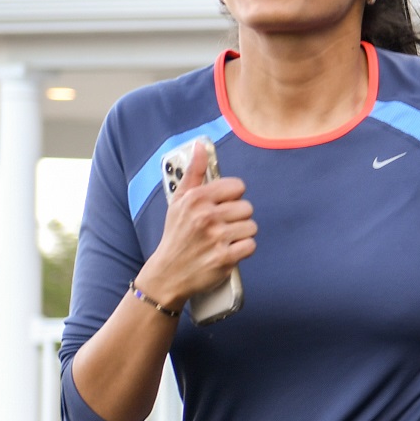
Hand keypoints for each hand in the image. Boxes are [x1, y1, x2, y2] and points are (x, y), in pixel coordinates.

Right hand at [139, 143, 253, 309]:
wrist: (168, 273)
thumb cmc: (176, 235)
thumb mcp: (179, 201)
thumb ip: (193, 173)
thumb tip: (200, 146)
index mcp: (196, 199)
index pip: (237, 187)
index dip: (232, 197)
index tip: (222, 206)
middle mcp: (206, 216)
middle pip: (246, 207)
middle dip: (237, 218)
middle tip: (221, 226)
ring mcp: (216, 238)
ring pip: (251, 227)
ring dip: (241, 234)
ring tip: (224, 239)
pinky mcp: (224, 258)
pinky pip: (250, 245)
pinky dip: (243, 250)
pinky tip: (228, 250)